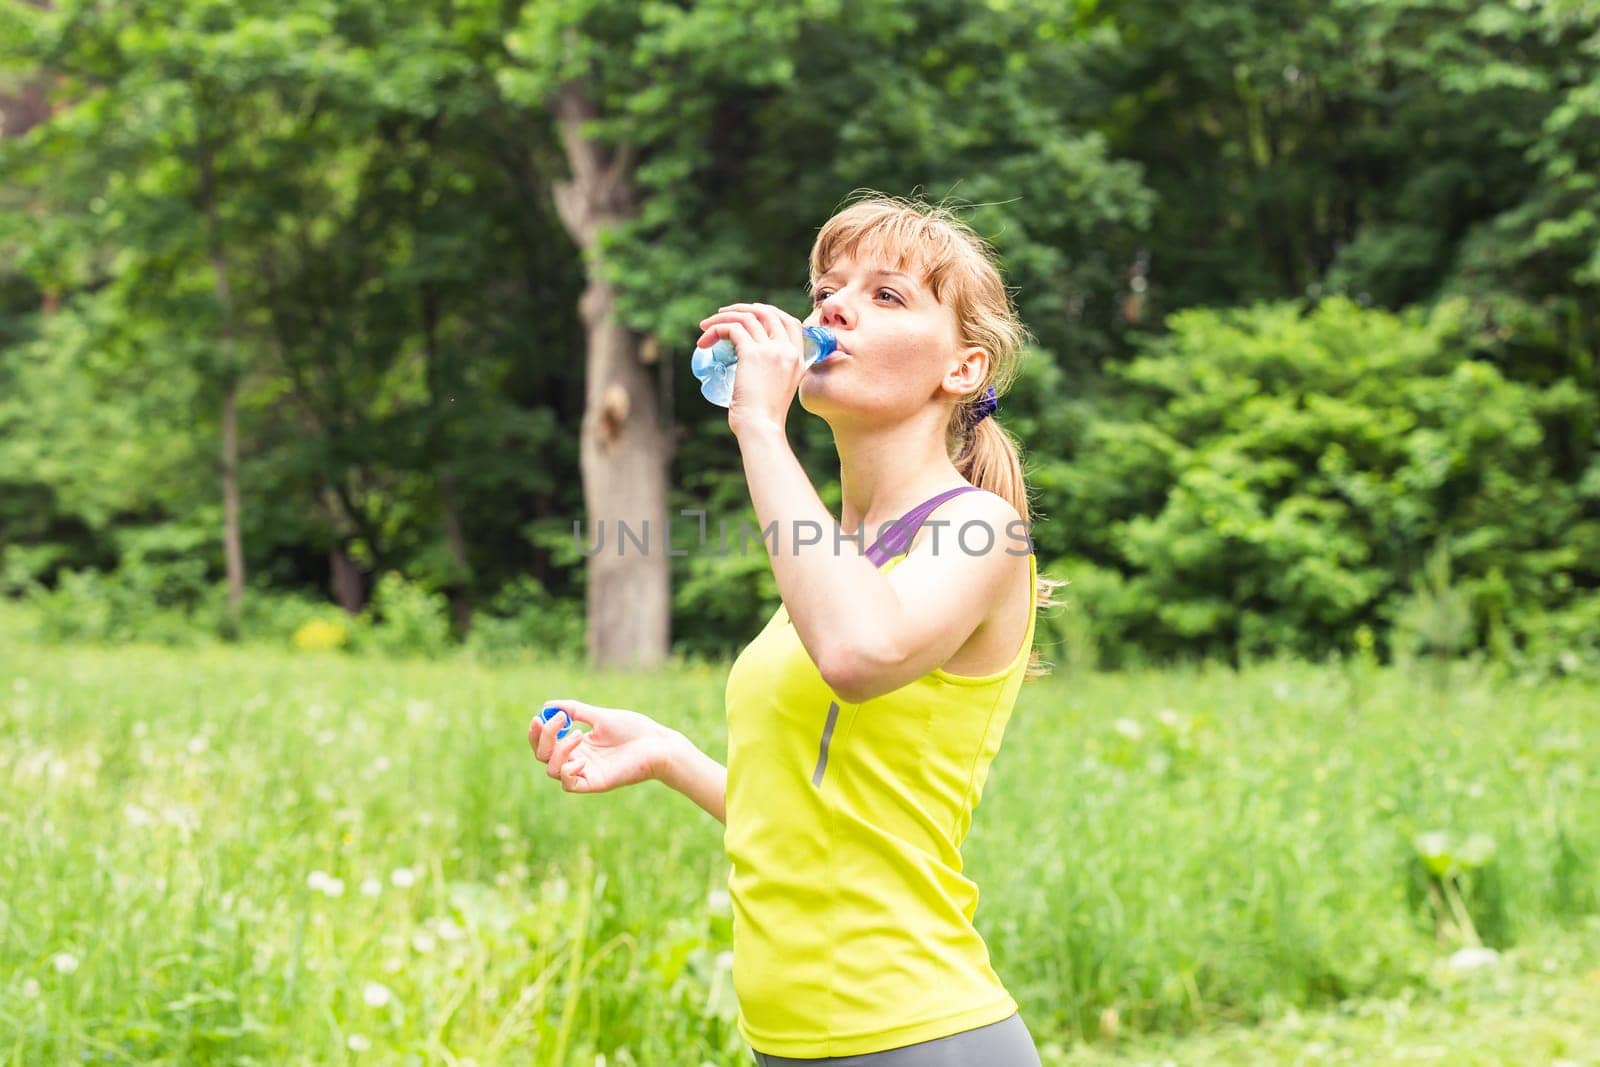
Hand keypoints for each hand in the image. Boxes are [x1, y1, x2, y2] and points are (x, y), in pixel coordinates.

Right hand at [529, 698, 679, 794]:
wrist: (657, 744)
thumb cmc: (634, 729)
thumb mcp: (600, 716)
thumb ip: (575, 710)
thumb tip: (548, 705)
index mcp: (578, 744)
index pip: (546, 743)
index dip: (537, 733)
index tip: (538, 717)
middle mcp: (578, 759)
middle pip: (543, 756)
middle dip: (543, 738)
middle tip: (559, 722)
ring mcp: (586, 772)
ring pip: (552, 769)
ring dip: (560, 750)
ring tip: (581, 734)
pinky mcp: (595, 783)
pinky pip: (569, 785)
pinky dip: (568, 771)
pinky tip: (582, 759)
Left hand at [695, 302, 807, 435]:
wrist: (761, 427)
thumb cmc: (765, 417)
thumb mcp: (779, 390)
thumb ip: (774, 374)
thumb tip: (753, 367)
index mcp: (799, 359)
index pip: (790, 322)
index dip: (769, 313)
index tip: (751, 315)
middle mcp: (788, 350)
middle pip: (768, 313)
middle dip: (743, 309)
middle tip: (723, 314)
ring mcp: (771, 350)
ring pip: (747, 318)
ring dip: (722, 317)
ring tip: (705, 326)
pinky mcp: (752, 353)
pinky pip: (732, 329)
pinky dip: (716, 330)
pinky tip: (704, 342)